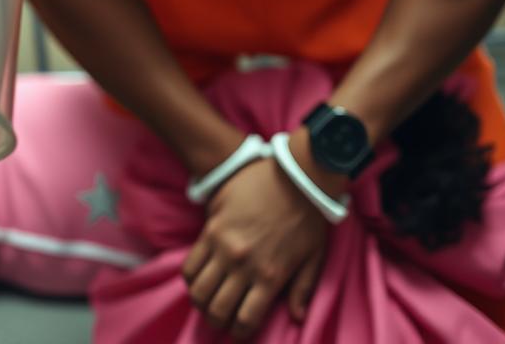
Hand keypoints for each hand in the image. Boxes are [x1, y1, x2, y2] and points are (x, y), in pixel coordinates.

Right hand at [182, 154, 328, 339]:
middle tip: (218, 319)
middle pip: (217, 308)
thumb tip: (296, 316)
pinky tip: (197, 279)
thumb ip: (303, 289)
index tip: (237, 331)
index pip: (244, 319)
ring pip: (199, 288)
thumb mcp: (314, 258)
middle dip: (215, 320)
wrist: (294, 176)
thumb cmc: (307, 217)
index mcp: (269, 277)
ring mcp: (223, 245)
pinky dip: (190, 277)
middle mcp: (243, 265)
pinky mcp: (211, 227)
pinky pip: (191, 261)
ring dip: (200, 301)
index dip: (238, 332)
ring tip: (205, 301)